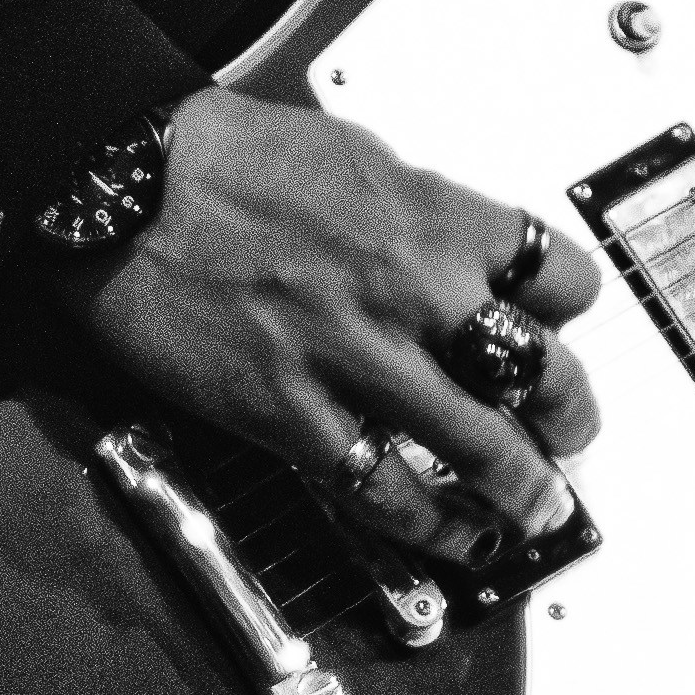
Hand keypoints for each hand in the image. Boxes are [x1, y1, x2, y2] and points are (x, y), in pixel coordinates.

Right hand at [52, 89, 605, 571]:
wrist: (123, 181)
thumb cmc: (223, 155)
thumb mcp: (353, 157)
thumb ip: (415, 211)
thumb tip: (447, 247)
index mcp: (434, 217)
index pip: (558, 276)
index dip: (570, 314)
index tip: (562, 333)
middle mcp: (413, 289)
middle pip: (537, 369)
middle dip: (569, 414)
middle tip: (572, 435)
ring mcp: (354, 356)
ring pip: (476, 444)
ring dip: (519, 488)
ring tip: (536, 511)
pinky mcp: (290, 412)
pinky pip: (381, 488)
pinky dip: (430, 524)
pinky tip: (452, 538)